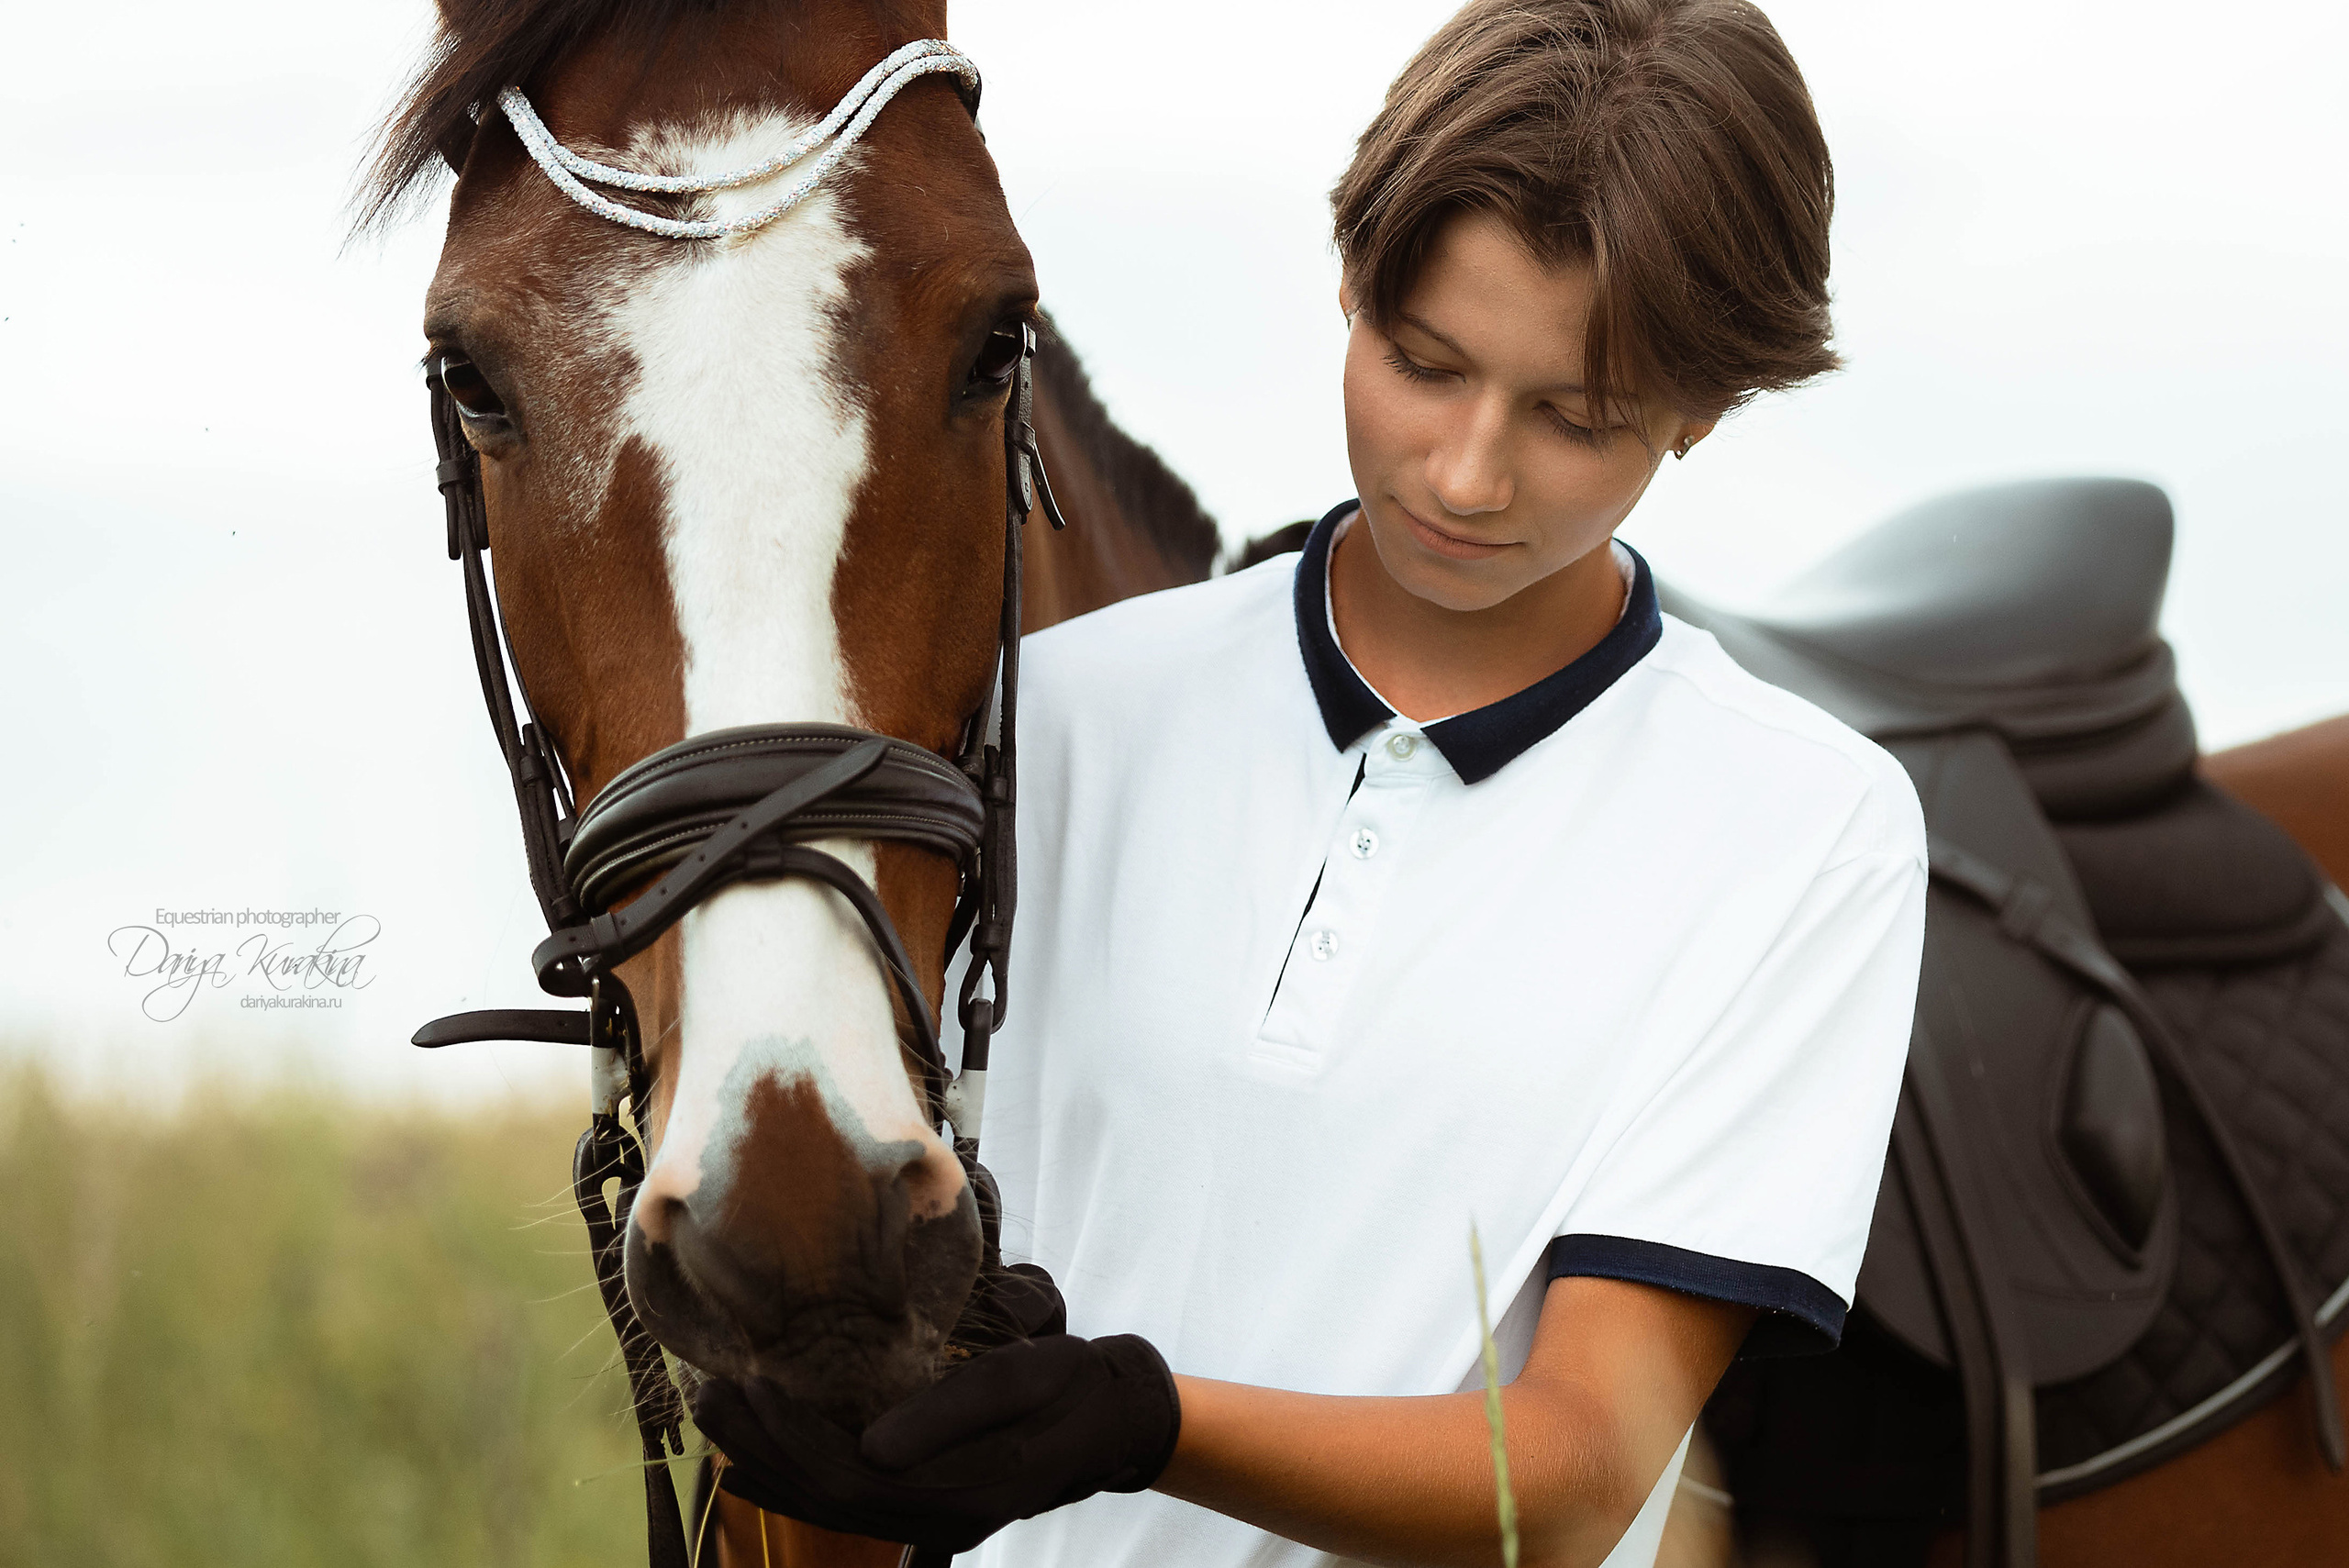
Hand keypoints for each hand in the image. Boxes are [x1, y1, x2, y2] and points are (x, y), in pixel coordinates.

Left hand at [695, 1331, 1180, 1552]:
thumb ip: (948, 1414)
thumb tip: (871, 1445)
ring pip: (834, 1504)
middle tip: (709, 1398)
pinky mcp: (931, 1501)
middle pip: (830, 1494)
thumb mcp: (1020, 1380)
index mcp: (960, 1492)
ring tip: (719, 1421)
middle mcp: (940, 1520)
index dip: (793, 1437)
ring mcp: (935, 1518)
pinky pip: (852, 1500)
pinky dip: (800, 1481)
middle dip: (764, 1446)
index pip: (852, 1475)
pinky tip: (760, 1463)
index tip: (749, 1385)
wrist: (1116, 1416)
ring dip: (772, 1463)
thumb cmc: (1072, 1385)